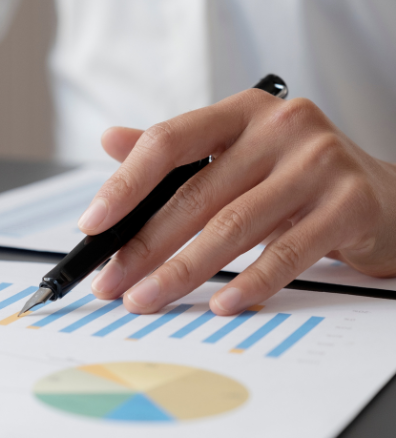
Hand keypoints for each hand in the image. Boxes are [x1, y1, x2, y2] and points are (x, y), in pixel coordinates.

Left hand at [79, 90, 395, 314]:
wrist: (383, 198)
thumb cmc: (296, 177)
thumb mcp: (236, 153)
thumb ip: (176, 151)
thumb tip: (111, 140)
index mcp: (242, 113)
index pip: (169, 141)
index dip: (125, 185)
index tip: (92, 224)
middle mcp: (282, 128)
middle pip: (194, 194)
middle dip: (143, 246)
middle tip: (111, 282)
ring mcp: (319, 165)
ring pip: (232, 227)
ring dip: (181, 271)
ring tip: (146, 299)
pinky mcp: (348, 205)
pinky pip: (286, 252)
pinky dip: (248, 283)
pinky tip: (219, 304)